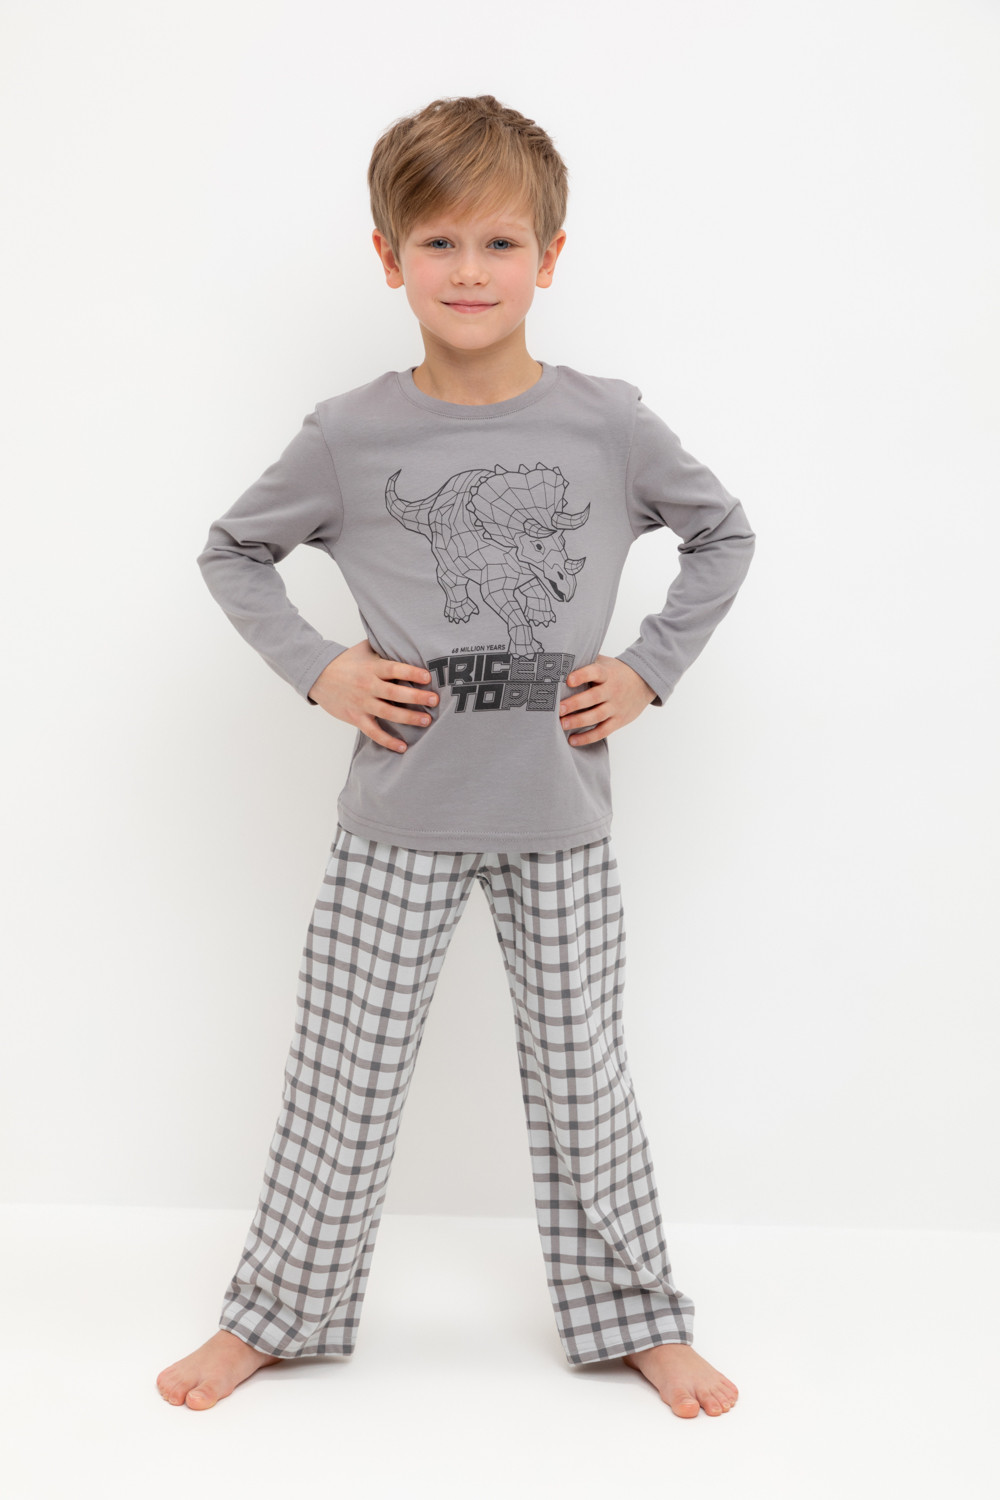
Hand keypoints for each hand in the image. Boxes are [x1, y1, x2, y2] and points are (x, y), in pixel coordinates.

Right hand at [307, 640, 438, 752]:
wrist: (318, 676)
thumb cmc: (345, 661)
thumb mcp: (364, 649)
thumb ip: (384, 647)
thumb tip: (407, 639)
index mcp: (371, 668)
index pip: (394, 670)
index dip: (411, 673)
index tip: (428, 677)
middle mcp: (367, 686)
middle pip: (395, 693)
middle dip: (416, 697)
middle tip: (434, 700)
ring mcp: (362, 703)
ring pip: (388, 713)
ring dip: (408, 718)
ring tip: (426, 721)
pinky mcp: (356, 717)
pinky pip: (374, 732)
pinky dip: (388, 741)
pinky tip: (403, 747)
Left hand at [558, 655, 656, 745]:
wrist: (644, 682)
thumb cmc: (614, 672)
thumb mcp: (603, 663)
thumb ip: (585, 662)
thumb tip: (556, 661)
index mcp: (607, 674)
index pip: (595, 672)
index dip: (582, 675)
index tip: (568, 680)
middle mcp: (612, 690)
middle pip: (594, 697)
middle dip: (575, 703)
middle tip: (559, 709)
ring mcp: (616, 706)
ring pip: (597, 715)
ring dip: (579, 721)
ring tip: (562, 724)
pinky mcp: (619, 720)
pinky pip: (603, 731)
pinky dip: (588, 737)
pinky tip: (572, 740)